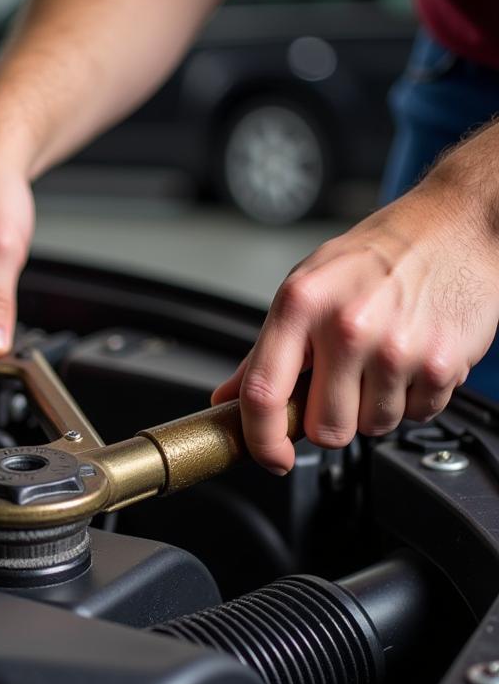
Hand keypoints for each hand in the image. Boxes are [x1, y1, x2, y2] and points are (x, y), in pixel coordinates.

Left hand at [212, 179, 498, 472]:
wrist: (455, 226)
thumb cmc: (376, 256)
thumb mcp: (305, 289)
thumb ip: (264, 351)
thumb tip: (228, 398)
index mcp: (301, 305)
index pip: (263, 394)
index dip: (262, 441)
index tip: (270, 457)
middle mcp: (347, 326)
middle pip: (325, 429)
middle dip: (331, 420)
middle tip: (342, 386)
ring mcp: (396, 347)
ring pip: (372, 427)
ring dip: (375, 408)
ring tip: (381, 362)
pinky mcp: (442, 362)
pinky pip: (417, 415)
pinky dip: (414, 398)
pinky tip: (411, 360)